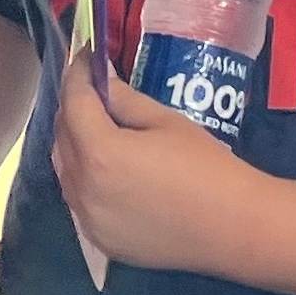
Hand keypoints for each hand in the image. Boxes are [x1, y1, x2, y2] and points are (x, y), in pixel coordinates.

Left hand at [46, 45, 262, 281]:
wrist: (232, 227)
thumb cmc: (206, 167)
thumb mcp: (165, 122)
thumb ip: (124, 98)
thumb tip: (101, 77)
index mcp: (100, 153)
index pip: (74, 102)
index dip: (76, 74)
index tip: (84, 55)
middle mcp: (83, 188)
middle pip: (62, 135)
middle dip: (72, 106)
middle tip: (90, 86)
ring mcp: (88, 218)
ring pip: (64, 169)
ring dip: (73, 141)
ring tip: (93, 122)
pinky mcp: (99, 239)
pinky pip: (77, 199)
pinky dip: (81, 176)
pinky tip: (102, 166)